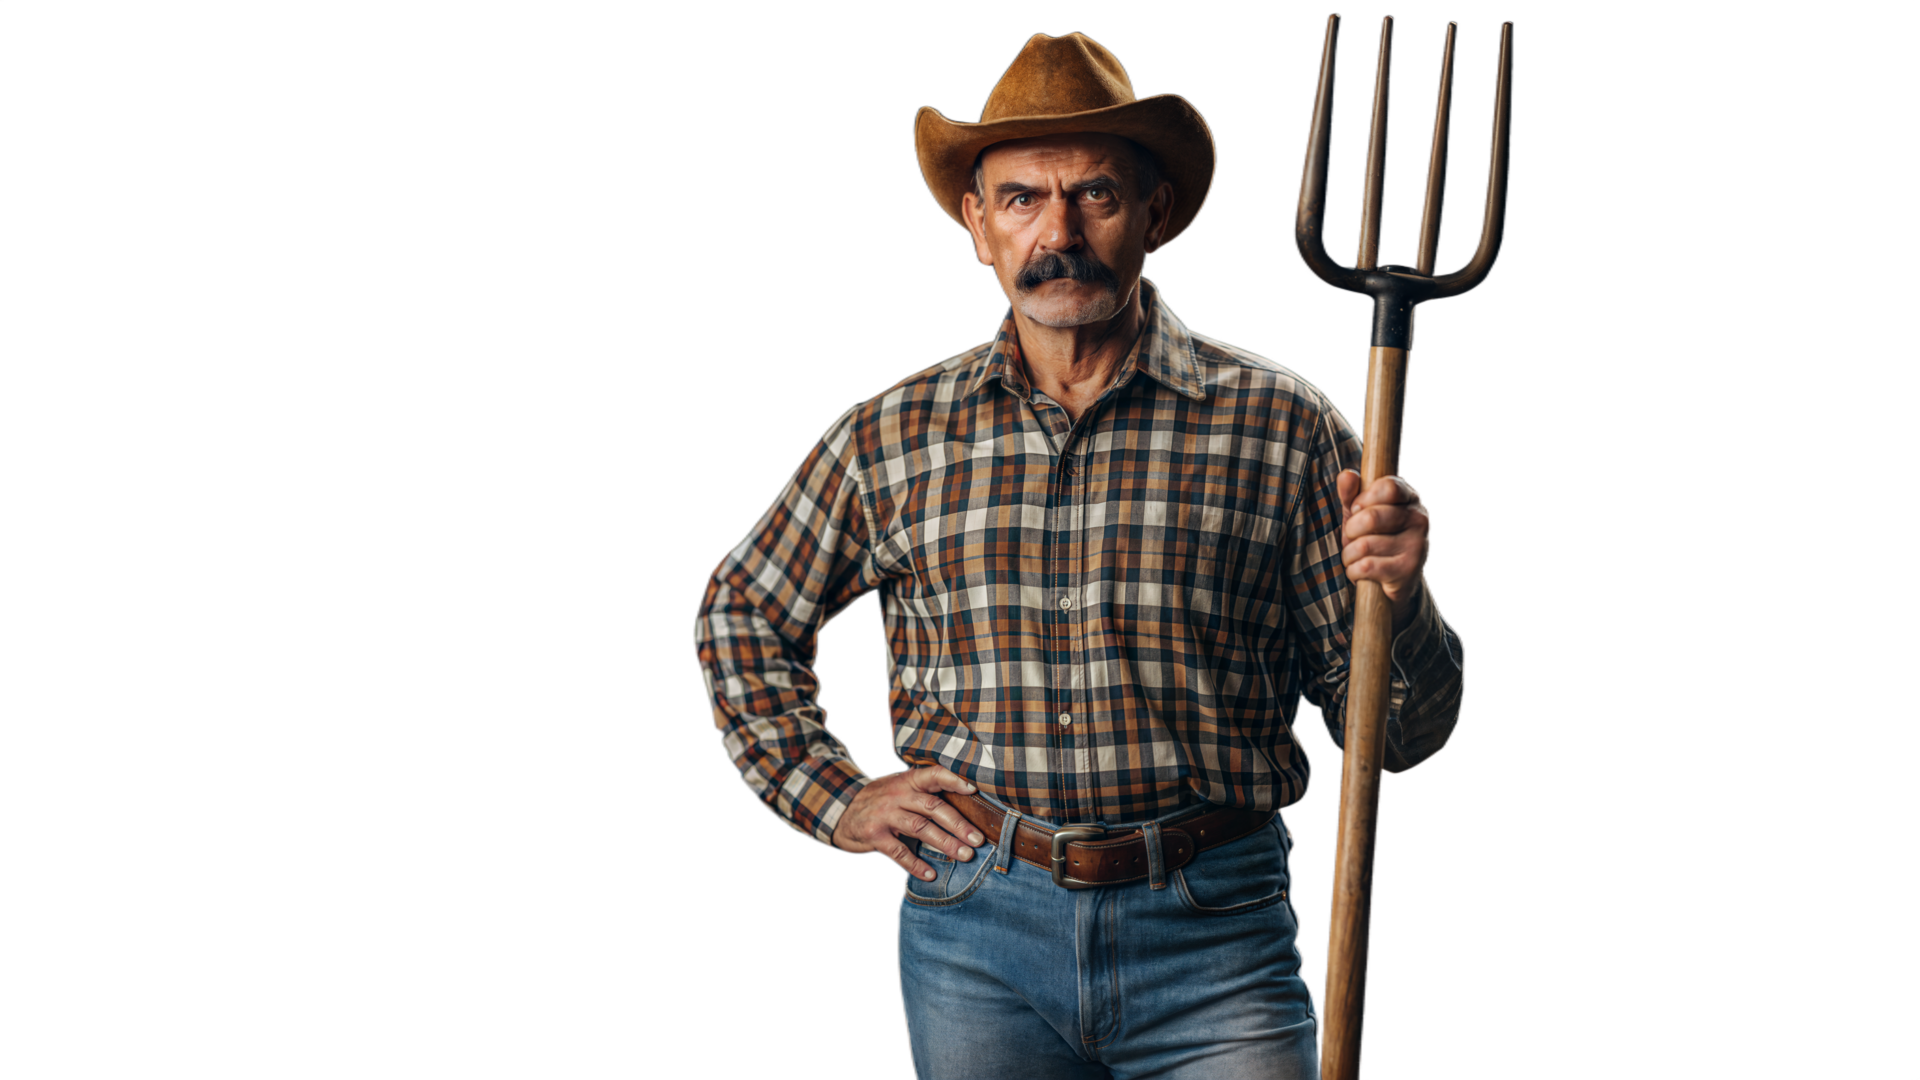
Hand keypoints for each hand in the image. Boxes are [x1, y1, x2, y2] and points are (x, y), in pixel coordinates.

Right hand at [831, 766, 985, 881]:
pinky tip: (930, 874)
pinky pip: (899, 851)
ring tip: (964, 856)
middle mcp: (898, 795)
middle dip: (958, 824)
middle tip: (978, 840)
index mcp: (908, 781)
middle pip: (933, 807)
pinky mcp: (875, 835)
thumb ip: (923, 791)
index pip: (933, 775)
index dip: (953, 779)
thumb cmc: (880, 800)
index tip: (973, 789)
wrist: (842, 812)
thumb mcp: (898, 787)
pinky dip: (916, 864)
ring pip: (920, 828)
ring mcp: (885, 815)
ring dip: (945, 843)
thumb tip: (963, 797)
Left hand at [1336, 469, 1432, 631]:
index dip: (1364, 499)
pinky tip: (1361, 572)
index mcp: (1409, 499)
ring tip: (1356, 558)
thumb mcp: (1359, 514)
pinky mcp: (1408, 570)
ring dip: (1349, 555)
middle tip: (1353, 538)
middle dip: (1351, 530)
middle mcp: (1419, 519)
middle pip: (1371, 517)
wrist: (1392, 581)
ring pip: (1364, 545)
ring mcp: (1417, 545)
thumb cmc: (1374, 540)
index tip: (1357, 510)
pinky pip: (1366, 566)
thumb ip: (1351, 494)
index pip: (1388, 487)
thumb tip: (1347, 474)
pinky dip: (1353, 571)